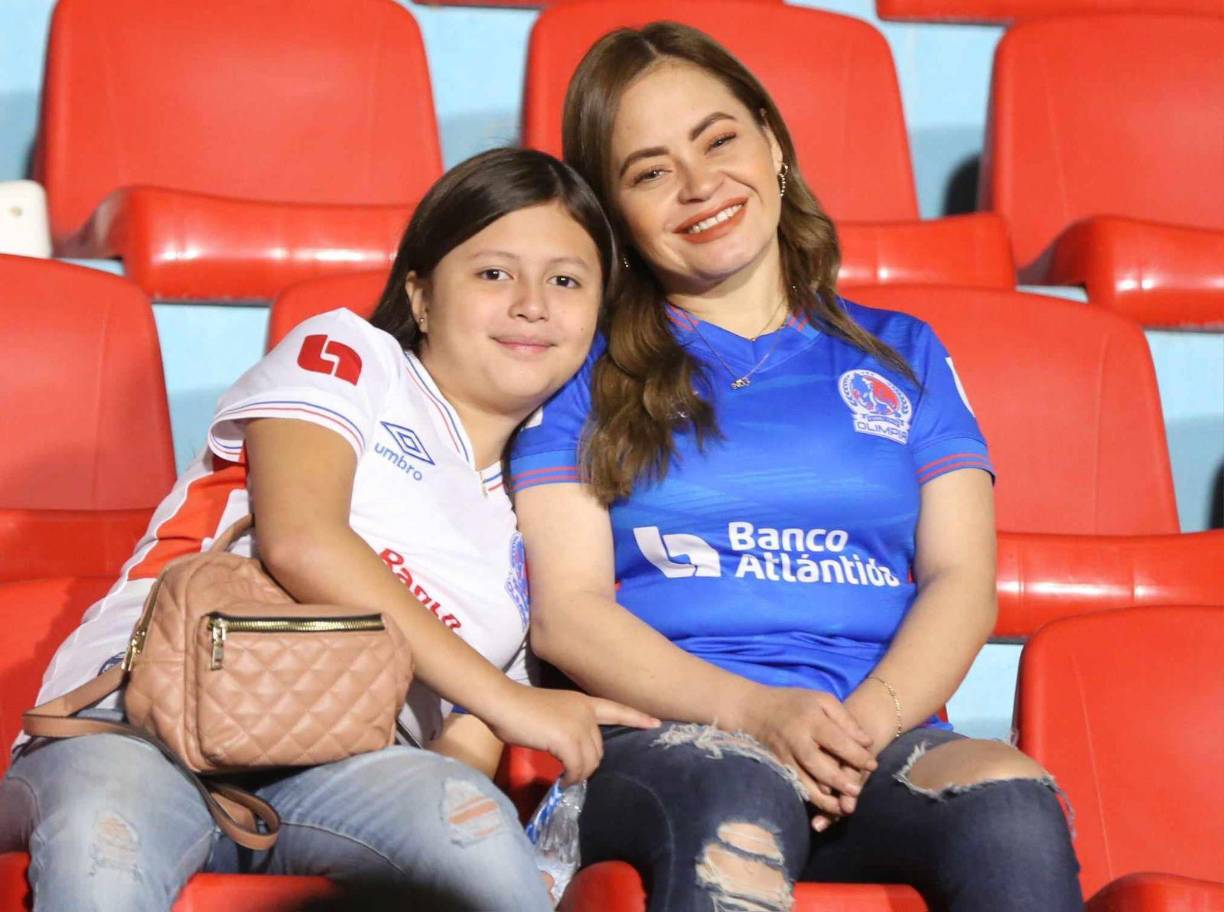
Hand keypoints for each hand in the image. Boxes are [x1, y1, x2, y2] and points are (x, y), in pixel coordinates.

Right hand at [483, 684, 658, 785]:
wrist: (505, 703)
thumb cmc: (520, 708)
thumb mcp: (553, 714)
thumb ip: (567, 726)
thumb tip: (569, 750)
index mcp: (584, 702)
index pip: (617, 709)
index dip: (637, 718)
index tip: (656, 723)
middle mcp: (586, 712)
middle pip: (599, 749)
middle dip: (588, 765)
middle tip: (571, 773)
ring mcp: (578, 725)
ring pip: (591, 761)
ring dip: (579, 774)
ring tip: (566, 778)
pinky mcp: (567, 740)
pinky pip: (577, 767)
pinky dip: (571, 778)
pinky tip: (563, 780)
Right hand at [731, 685, 876, 818]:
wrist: (753, 710)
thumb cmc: (794, 703)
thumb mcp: (822, 700)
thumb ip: (845, 720)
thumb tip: (867, 743)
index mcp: (809, 719)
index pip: (836, 740)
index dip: (856, 755)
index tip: (873, 765)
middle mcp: (795, 739)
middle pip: (818, 764)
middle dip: (838, 780)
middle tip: (857, 791)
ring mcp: (783, 756)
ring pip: (804, 781)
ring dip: (824, 798)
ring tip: (843, 809)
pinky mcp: (777, 768)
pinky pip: (794, 786)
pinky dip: (808, 798)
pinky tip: (823, 806)